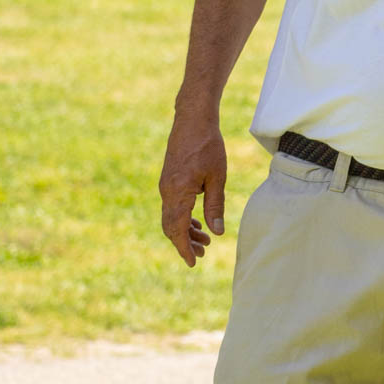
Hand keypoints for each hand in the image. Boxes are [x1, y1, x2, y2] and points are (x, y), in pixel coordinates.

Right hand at [159, 110, 228, 266]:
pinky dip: (183, 217)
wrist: (192, 120)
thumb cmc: (208, 146)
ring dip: (186, 230)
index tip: (192, 263)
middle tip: (202, 254)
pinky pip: (172, 206)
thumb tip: (217, 233)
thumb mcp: (217, 177)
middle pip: (171, 226)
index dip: (184, 248)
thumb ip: (215, 206)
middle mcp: (166, 191)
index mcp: (177, 192)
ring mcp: (166, 186)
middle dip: (185, 242)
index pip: (176, 229)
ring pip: (171, 217)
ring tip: (204, 240)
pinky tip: (198, 222)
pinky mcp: (169, 180)